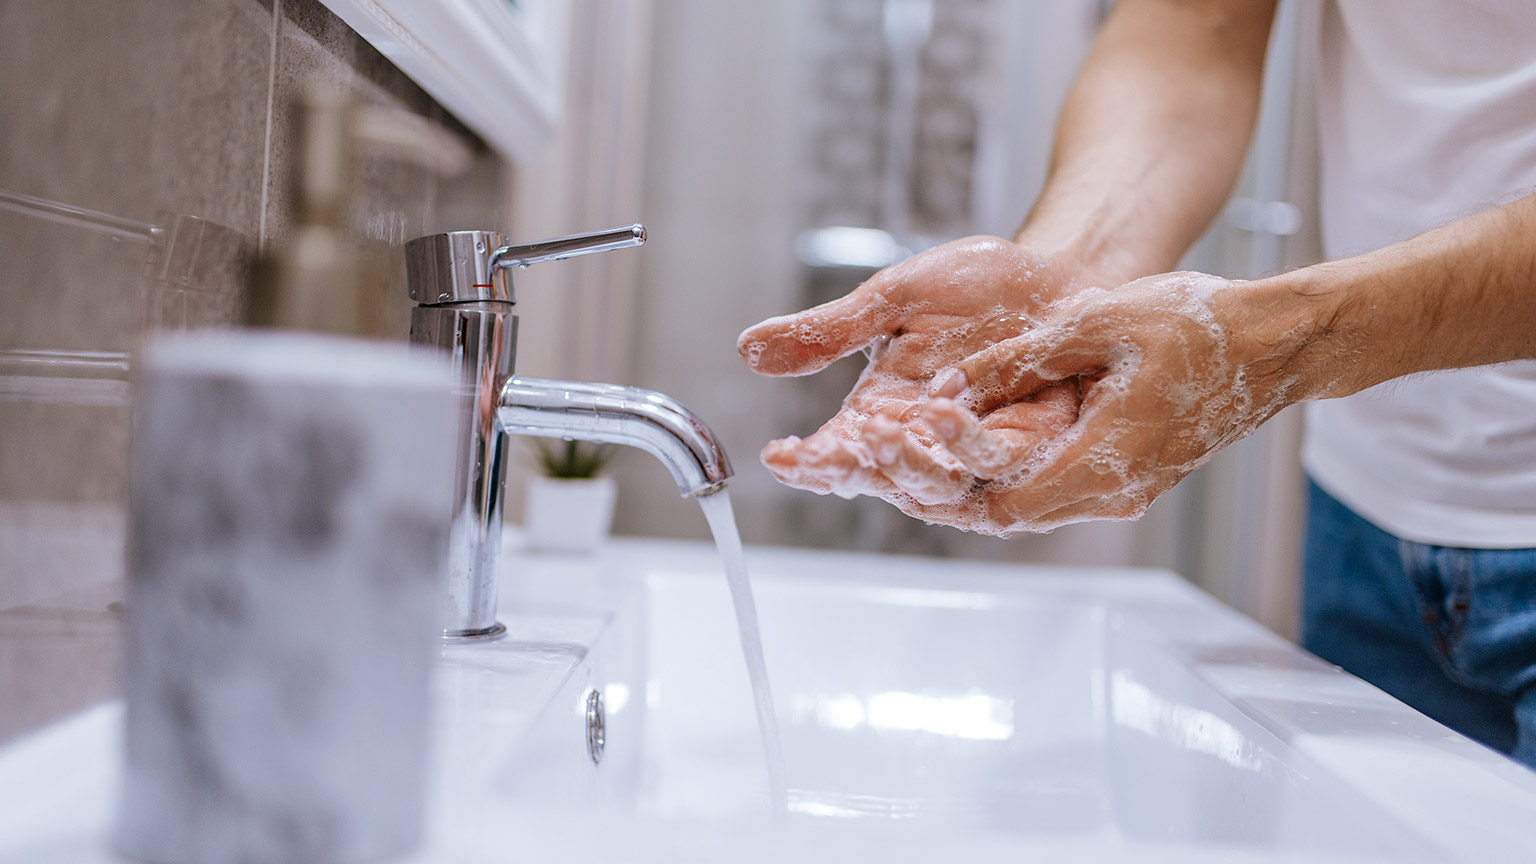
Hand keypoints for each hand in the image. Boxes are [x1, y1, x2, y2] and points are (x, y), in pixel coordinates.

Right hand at [737, 236, 1101, 513]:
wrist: (1059, 273)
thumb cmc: (979, 287)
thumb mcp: (891, 299)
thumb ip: (827, 331)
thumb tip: (747, 349)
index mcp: (884, 413)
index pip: (838, 452)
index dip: (808, 461)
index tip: (780, 456)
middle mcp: (926, 442)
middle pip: (883, 478)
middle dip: (855, 467)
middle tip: (830, 452)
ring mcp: (975, 449)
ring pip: (937, 483)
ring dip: (907, 465)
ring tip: (881, 434)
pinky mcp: (1027, 445)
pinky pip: (995, 461)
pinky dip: (968, 443)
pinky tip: (943, 410)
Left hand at [923, 271, 1319, 532]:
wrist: (1274, 344)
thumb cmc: (1196, 325)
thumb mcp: (1096, 325)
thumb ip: (1018, 360)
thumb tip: (947, 389)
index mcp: (1104, 461)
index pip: (1002, 504)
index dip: (945, 482)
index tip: (902, 446)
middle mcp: (1114, 493)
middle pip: (1007, 517)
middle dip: (944, 492)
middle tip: (885, 462)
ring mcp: (1125, 491)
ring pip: (1029, 508)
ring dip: (973, 486)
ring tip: (913, 454)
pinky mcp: (1131, 478)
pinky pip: (1055, 492)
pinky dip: (1008, 476)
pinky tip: (972, 447)